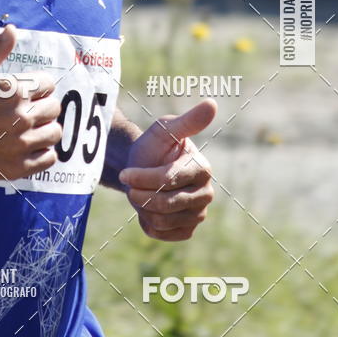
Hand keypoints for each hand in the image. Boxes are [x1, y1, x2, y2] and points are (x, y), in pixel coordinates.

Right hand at [0, 24, 61, 181]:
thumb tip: (12, 30)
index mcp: (14, 91)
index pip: (48, 83)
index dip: (39, 85)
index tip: (27, 91)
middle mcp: (22, 117)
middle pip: (54, 108)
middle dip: (43, 106)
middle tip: (27, 110)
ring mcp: (21, 144)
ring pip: (55, 133)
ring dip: (45, 128)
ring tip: (30, 127)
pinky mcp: (18, 167)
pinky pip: (49, 158)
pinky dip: (43, 152)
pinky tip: (29, 145)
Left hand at [119, 100, 215, 241]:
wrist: (142, 168)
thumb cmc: (154, 146)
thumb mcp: (166, 130)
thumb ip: (188, 121)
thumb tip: (212, 103)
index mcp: (203, 169)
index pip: (169, 180)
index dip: (143, 178)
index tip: (125, 174)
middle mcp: (205, 194)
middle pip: (166, 203)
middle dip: (140, 194)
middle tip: (130, 184)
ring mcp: (198, 214)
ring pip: (162, 220)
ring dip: (142, 207)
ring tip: (141, 193)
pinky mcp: (187, 230)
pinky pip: (161, 233)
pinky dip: (147, 221)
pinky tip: (148, 207)